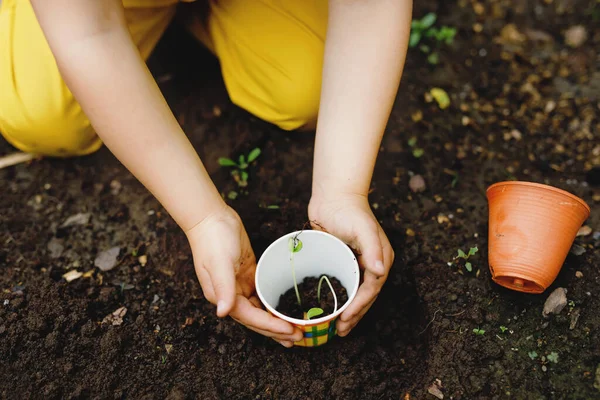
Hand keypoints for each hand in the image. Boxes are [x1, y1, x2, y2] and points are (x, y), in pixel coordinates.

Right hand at [185, 205, 302, 346]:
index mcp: (222, 296)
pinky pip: (261, 294)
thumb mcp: (220, 263)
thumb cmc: (213, 239)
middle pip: (256, 319)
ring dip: (275, 320)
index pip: (250, 318)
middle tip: (298, 337)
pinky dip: (272, 304)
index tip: (290, 331)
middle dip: (276, 330)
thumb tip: (222, 312)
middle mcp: (230, 295)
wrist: (211, 217)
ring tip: (293, 330)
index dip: (270, 326)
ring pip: (260, 309)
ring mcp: (238, 285)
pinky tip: (284, 309)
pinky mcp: (247, 274)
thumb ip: (223, 287)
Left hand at [308, 193, 393, 336]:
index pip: (371, 288)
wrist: (334, 195)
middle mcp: (372, 263)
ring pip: (355, 293)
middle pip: (365, 295)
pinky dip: (339, 298)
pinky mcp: (344, 260)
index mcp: (381, 258)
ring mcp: (358, 263)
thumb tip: (380, 271)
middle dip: (355, 315)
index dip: (360, 306)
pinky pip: (344, 284)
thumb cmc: (349, 209)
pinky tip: (330, 307)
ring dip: (348, 311)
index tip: (346, 319)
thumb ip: (372, 248)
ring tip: (338, 328)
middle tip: (341, 331)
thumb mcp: (362, 227)